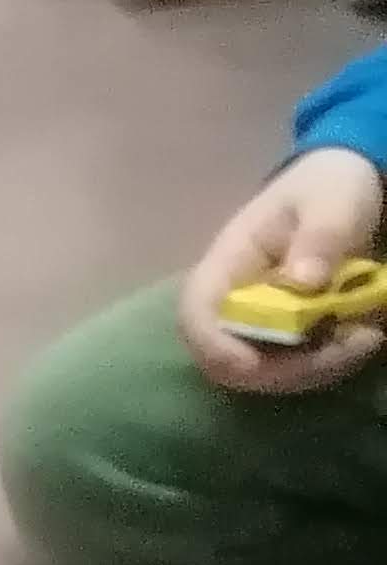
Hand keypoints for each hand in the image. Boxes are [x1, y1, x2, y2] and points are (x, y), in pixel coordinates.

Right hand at [178, 150, 386, 392]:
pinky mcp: (280, 342)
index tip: (253, 364)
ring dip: (315, 371)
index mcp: (225, 266)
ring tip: (368, 336)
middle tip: (353, 343)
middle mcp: (228, 307)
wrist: (343, 191)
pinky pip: (293, 372)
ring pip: (261, 376)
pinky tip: (364, 336)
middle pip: (225, 362)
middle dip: (284, 370)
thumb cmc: (327, 188)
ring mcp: (252, 329)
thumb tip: (303, 282)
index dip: (212, 346)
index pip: (194, 314)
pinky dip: (329, 365)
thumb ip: (320, 234)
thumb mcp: (331, 199)